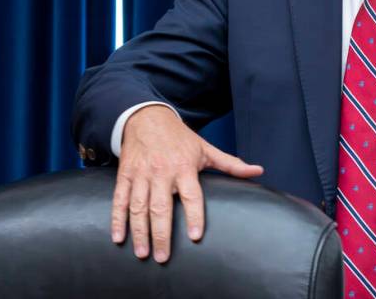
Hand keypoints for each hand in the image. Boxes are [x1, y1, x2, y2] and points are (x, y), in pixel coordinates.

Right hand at [111, 105, 263, 262]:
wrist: (148, 118)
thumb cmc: (180, 138)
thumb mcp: (206, 149)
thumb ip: (231, 164)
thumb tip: (258, 171)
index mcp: (184, 167)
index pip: (192, 195)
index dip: (195, 215)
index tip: (196, 236)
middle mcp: (162, 172)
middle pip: (161, 207)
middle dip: (161, 234)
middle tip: (162, 256)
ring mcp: (142, 175)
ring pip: (139, 207)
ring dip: (139, 232)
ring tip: (143, 253)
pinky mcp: (125, 176)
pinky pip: (120, 200)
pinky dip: (117, 219)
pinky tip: (118, 237)